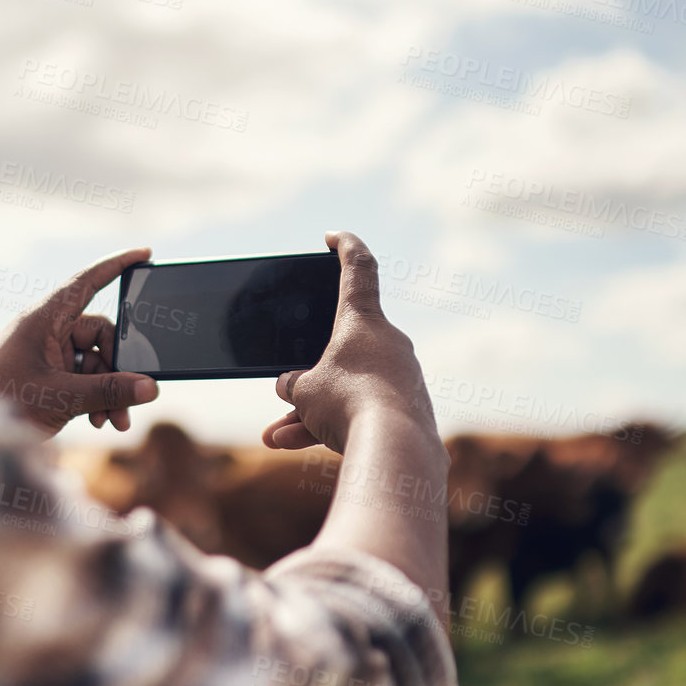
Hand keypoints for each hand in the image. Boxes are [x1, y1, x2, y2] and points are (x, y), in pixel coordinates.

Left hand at [0, 247, 160, 437]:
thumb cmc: (3, 404)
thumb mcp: (63, 397)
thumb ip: (109, 391)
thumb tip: (151, 389)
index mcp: (43, 320)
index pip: (86, 283)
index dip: (116, 266)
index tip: (144, 254)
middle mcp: (47, 332)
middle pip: (100, 334)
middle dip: (118, 369)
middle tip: (130, 401)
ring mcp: (47, 355)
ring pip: (95, 362)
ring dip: (109, 391)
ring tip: (113, 420)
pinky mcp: (48, 376)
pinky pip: (83, 378)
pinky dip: (95, 397)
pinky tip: (98, 420)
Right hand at [260, 231, 438, 453]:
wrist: (396, 449)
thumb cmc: (347, 404)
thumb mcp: (304, 391)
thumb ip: (294, 384)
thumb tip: (291, 387)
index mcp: (362, 321)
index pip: (357, 268)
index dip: (343, 247)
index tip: (332, 237)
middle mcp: (388, 343)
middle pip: (341, 348)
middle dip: (308, 374)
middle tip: (285, 392)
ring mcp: (400, 377)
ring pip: (346, 388)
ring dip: (311, 411)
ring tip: (278, 435)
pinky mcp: (406, 410)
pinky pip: (360, 412)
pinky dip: (330, 427)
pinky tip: (295, 444)